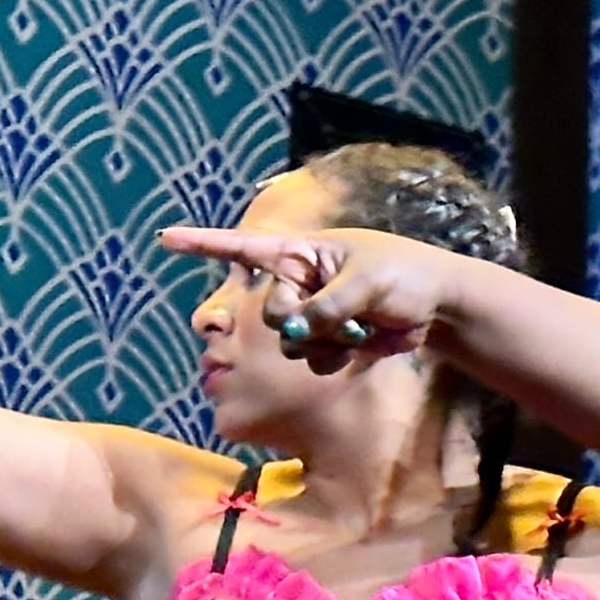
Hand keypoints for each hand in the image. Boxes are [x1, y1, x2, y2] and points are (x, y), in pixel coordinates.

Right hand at [157, 224, 462, 373]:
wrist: (436, 305)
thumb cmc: (405, 274)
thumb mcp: (367, 282)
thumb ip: (327, 306)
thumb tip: (294, 333)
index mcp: (302, 252)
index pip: (245, 247)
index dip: (203, 244)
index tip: (164, 239)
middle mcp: (299, 282)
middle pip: (268, 312)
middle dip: (297, 321)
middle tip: (337, 314)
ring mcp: (312, 314)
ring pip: (289, 343)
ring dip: (325, 341)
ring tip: (361, 324)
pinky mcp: (328, 342)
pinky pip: (311, 360)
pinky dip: (335, 356)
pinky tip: (362, 343)